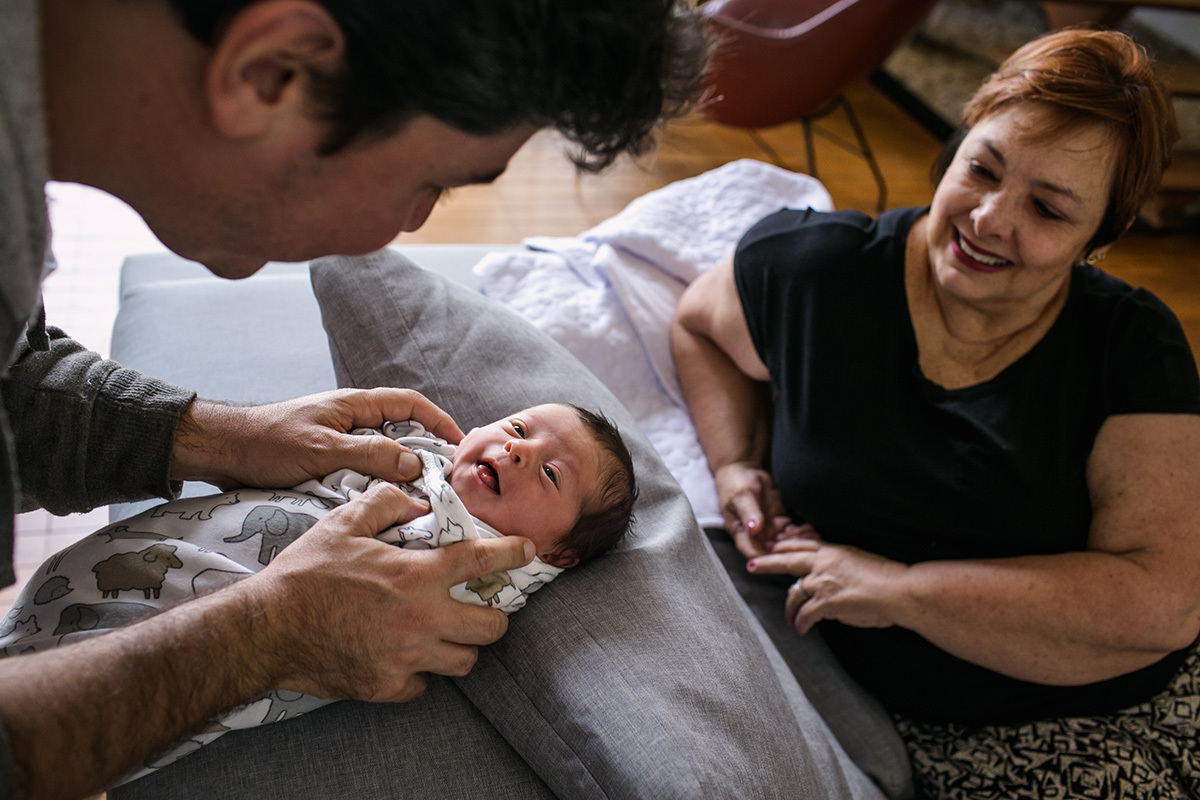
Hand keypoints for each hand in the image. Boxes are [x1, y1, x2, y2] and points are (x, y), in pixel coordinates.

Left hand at [172, 388, 464, 488]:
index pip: (411, 404)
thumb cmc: (267, 444)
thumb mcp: (322, 451)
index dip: (439, 421)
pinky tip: (383, 504)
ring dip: (401, 471)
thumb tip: (415, 464)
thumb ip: (370, 455)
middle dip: (426, 451)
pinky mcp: (326, 459)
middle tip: (445, 480)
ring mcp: (339, 439)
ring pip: (383, 453)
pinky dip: (378, 483)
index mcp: (354, 405)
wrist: (220, 451)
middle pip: (402, 429)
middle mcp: (351, 419)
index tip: (459, 445)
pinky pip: (363, 469)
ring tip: (420, 497)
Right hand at [243, 482, 535, 702]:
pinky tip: (406, 655)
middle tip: (481, 607)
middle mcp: (421, 619)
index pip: (483, 561)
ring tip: (446, 633)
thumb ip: (387, 503)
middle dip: (493, 615)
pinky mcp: (388, 686)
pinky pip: (425, 684)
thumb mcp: (344, 523)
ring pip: (465, 662)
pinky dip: (421, 672)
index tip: (528, 550)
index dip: (513, 554)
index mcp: (417, 576)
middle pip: (492, 627)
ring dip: (461, 646)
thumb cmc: (305, 573)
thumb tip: (415, 497)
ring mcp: (407, 657)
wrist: (266, 630)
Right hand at [714, 462, 805, 557]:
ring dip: (798, 541)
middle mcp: (755, 536)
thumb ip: (748, 512)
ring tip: (812, 536)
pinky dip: (801, 533)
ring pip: (784, 543)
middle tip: (804, 545)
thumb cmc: (736, 483)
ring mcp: (768, 530)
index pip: (752, 552)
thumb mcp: (742, 496)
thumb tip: (753, 529)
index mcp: (741, 533)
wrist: (745, 472)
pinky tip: (811, 530)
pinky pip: (791, 533)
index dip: (767, 556)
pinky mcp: (779, 523)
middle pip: (772, 551)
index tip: (780, 549)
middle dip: (789, 549)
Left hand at [747, 533, 905, 634]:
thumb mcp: (860, 560)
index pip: (802, 545)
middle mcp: (823, 563)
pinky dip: (801, 623)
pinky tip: (801, 629)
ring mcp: (822, 582)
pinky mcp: (825, 603)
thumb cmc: (887, 577)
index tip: (773, 548)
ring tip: (788, 618)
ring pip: (794, 593)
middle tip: (752, 566)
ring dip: (789, 608)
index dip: (784, 547)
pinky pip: (805, 614)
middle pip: (787, 561)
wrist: (897, 590)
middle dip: (766, 564)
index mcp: (833, 551)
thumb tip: (832, 577)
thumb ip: (841, 566)